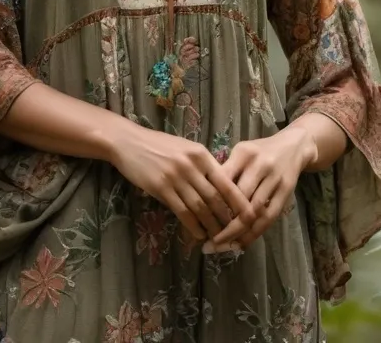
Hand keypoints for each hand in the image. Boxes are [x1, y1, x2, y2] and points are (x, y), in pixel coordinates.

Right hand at [109, 123, 257, 242]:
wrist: (129, 142)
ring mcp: (176, 177)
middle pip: (215, 197)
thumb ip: (202, 165)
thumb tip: (220, 185)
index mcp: (201, 154)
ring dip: (211, 225)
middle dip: (227, 218)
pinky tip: (199, 234)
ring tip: (219, 238)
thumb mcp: (185, 148)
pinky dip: (193, 226)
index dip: (239, 201)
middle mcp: (192, 165)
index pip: (226, 181)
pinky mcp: (161, 188)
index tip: (250, 215)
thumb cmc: (159, 145)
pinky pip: (182, 211)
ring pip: (200, 207)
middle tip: (236, 232)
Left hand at [204, 125, 316, 251]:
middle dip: (223, 225)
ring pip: (254, 212)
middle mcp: (259, 165)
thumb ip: (226, 171)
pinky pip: (269, 217)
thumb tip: (202, 196)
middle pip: (239, 200)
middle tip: (208, 243)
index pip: (224, 180)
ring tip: (222, 248)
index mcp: (243, 154)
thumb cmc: (259, 151)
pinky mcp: (286, 192)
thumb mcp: (241, 153)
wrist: (293, 145)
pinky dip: (255, 233)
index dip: (211, 202)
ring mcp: (274, 179)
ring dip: (238, 233)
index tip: (197, 220)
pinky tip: (242, 244)